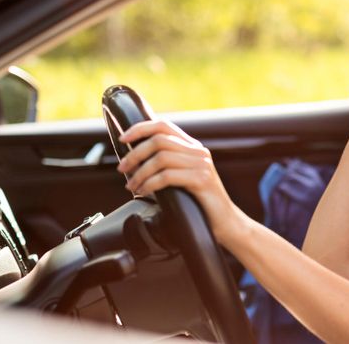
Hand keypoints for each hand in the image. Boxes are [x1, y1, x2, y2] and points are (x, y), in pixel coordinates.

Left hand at [117, 120, 238, 242]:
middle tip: (122, 169)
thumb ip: (166, 166)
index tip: (123, 139)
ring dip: (140, 172)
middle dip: (135, 154)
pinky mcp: (201, 180)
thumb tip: (133, 162)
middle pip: (159, 140)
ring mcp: (201, 165)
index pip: (164, 126)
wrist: (226, 222)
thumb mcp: (181, 179)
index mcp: (193, 148)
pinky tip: (143, 192)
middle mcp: (198, 152)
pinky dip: (149, 184)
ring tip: (132, 186)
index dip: (141, 128)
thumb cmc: (199, 204)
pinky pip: (167, 176)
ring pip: (161, 158)